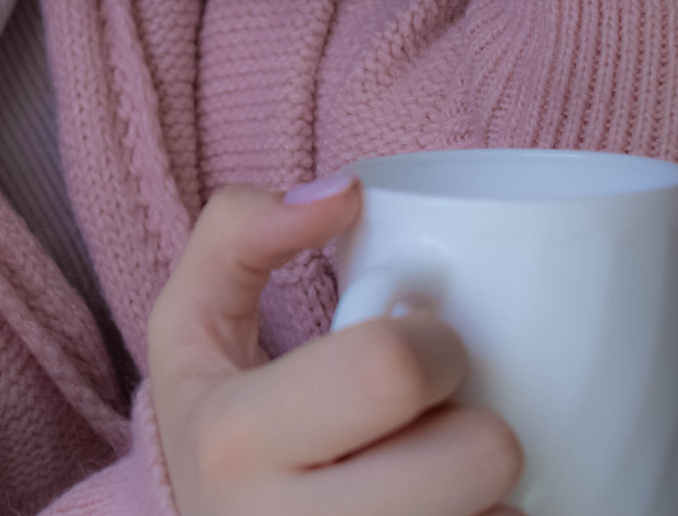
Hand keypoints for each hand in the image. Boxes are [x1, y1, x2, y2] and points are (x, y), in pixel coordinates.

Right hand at [146, 181, 525, 514]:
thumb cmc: (215, 435)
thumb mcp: (188, 325)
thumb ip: (238, 231)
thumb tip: (345, 193)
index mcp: (234, 441)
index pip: (392, 366)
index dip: (432, 342)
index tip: (417, 344)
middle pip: (479, 456)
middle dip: (476, 423)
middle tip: (436, 421)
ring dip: (489, 501)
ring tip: (434, 489)